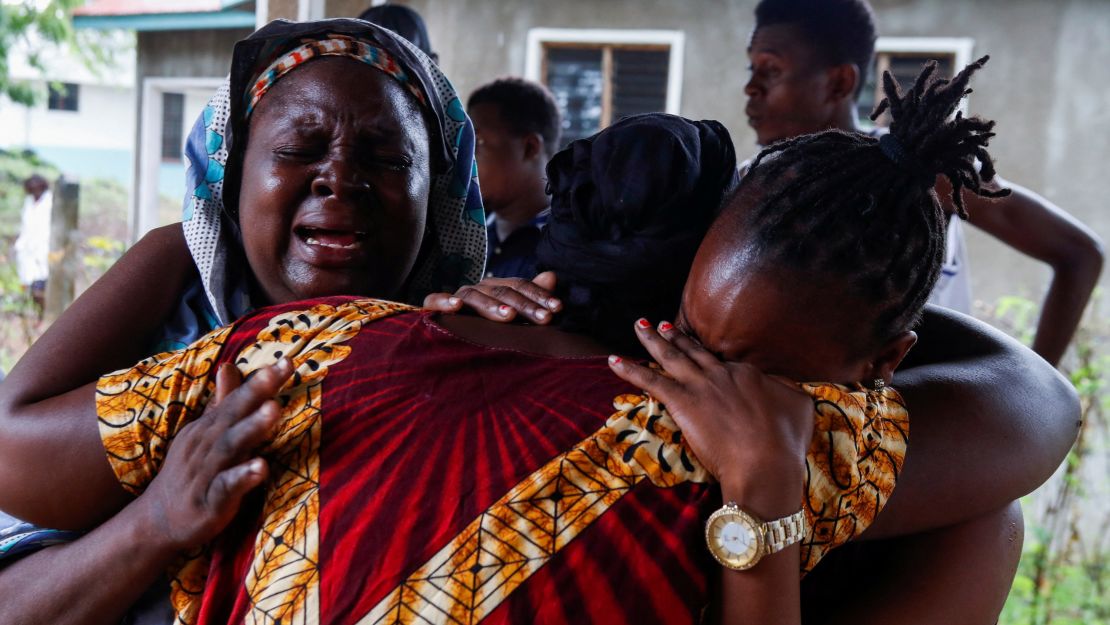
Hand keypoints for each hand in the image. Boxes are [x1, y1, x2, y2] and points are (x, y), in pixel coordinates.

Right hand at [133, 359, 291, 550]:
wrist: (156, 520)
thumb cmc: (191, 472)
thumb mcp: (204, 434)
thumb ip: (222, 403)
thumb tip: (229, 366)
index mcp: (208, 427)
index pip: (237, 399)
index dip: (262, 380)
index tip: (289, 359)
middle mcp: (206, 444)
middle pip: (234, 414)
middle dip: (258, 391)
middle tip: (284, 369)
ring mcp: (205, 472)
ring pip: (230, 445)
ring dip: (252, 427)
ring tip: (275, 409)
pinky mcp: (208, 501)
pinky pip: (226, 487)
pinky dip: (242, 476)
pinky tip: (261, 468)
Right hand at [422, 271, 562, 323]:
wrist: (444, 335)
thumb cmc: (483, 327)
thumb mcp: (511, 314)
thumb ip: (530, 297)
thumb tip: (552, 276)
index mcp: (496, 289)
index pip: (520, 287)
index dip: (540, 295)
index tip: (558, 309)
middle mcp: (478, 290)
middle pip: (502, 292)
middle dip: (525, 305)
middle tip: (544, 318)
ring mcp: (456, 297)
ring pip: (474, 296)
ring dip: (491, 306)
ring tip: (509, 316)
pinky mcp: (431, 307)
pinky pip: (434, 301)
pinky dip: (444, 302)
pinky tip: (457, 306)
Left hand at [607, 319, 814, 488]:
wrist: (765, 463)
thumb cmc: (786, 443)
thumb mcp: (800, 408)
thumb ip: (790, 392)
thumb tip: (789, 386)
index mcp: (748, 373)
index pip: (724, 362)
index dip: (709, 356)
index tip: (699, 351)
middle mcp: (722, 373)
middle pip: (694, 350)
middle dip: (675, 336)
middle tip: (660, 324)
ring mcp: (700, 386)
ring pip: (670, 356)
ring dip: (651, 340)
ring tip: (639, 326)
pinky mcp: (682, 401)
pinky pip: (650, 380)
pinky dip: (629, 369)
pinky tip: (613, 360)